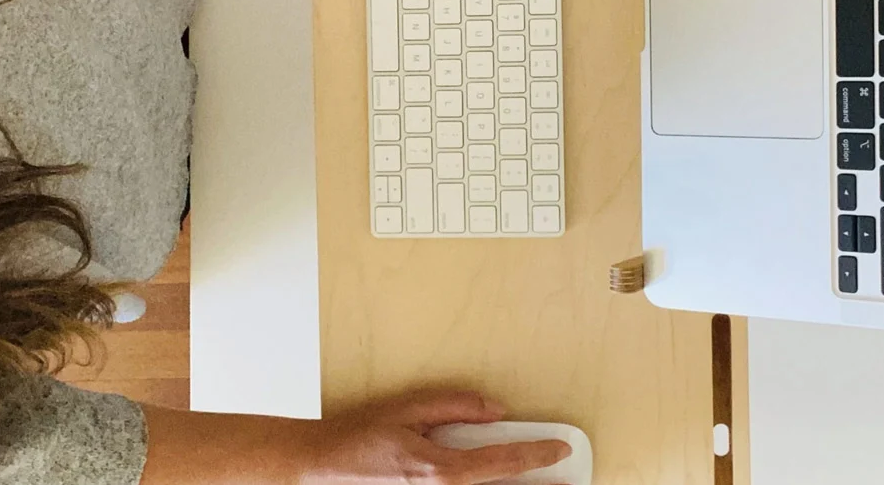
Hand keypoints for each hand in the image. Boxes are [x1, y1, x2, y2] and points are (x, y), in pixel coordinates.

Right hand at [303, 390, 571, 484]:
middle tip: (566, 481)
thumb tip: (495, 411)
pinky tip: (499, 483)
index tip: (560, 450)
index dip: (536, 456)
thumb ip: (455, 406)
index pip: (501, 463)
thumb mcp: (408, 409)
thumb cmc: (358, 437)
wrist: (318, 468)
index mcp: (440, 470)